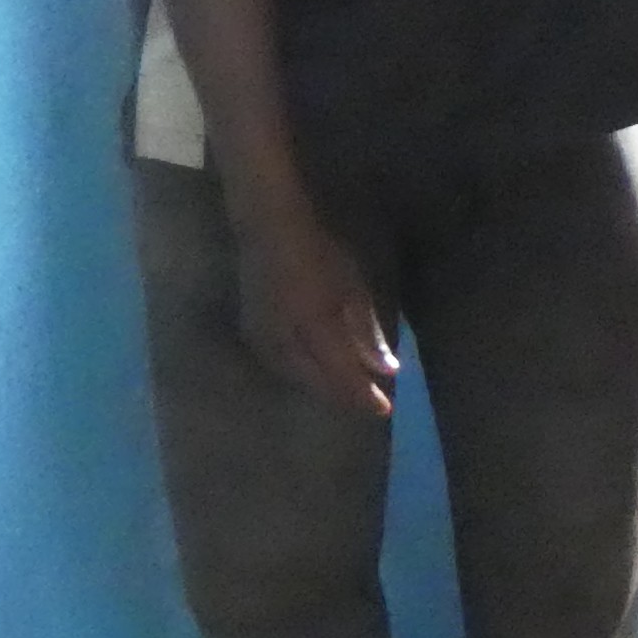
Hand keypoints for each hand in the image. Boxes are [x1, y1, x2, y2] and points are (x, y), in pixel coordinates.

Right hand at [232, 191, 396, 419]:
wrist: (268, 227)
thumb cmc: (318, 250)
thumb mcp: (352, 288)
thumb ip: (366, 333)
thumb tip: (386, 371)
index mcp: (313, 325)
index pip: (341, 374)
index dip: (363, 396)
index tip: (385, 410)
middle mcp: (283, 338)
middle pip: (317, 381)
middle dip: (345, 396)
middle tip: (370, 404)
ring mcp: (262, 336)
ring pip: (296, 376)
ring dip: (323, 388)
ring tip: (347, 392)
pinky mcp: (251, 331)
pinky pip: (279, 364)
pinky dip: (301, 375)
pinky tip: (315, 374)